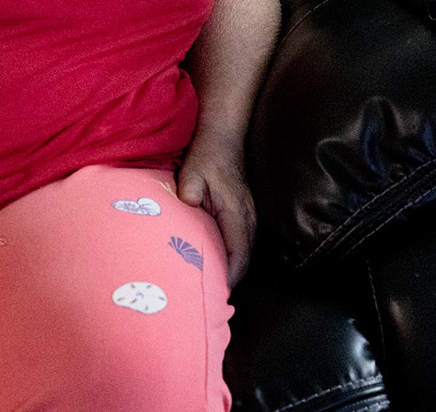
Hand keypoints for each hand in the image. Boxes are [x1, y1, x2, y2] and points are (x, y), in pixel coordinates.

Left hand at [176, 138, 255, 287]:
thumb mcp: (192, 171)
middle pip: (244, 259)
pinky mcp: (245, 213)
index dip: (228, 277)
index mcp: (236, 213)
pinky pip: (242, 242)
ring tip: (211, 284)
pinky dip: (232, 255)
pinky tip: (215, 260)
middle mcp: (248, 218)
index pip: (238, 255)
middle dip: (229, 279)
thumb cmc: (206, 157)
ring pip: (245, 252)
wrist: (223, 138)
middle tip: (208, 296)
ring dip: (231, 268)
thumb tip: (186, 205)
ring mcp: (249, 216)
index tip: (213, 293)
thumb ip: (189, 190)